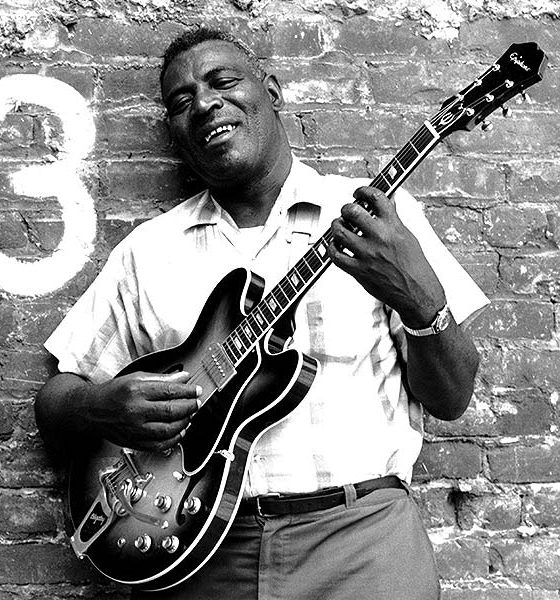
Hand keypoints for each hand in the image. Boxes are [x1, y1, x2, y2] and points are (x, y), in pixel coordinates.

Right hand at [88, 370, 200, 450]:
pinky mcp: (134, 442)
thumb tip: (184, 378)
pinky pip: (160, 445)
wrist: (91, 410)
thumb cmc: (113, 392)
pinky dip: (174, 439)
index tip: (196, 390)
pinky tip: (180, 431)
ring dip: (185, 422)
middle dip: (190, 406)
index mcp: (135, 390)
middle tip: (197, 403)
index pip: (170, 391)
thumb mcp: (137, 378)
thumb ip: (162, 378)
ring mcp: (134, 429)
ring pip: (168, 429)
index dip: (188, 391)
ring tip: (190, 415)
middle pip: (172, 410)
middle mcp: (135, 410)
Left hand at [328, 187, 445, 327]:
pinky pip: (335, 255)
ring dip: (336, 226)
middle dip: (346, 208)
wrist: (418, 294)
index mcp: (394, 226)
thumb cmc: (416, 268)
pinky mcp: (359, 270)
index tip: (359, 192)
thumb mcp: (409, 237)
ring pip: (339, 231)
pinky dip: (331, 248)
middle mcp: (380, 237)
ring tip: (339, 227)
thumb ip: (394, 222)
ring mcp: (367, 254)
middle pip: (352, 211)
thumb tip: (386, 207)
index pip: (376, 197)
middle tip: (346, 212)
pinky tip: (335, 246)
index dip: (363, 191)